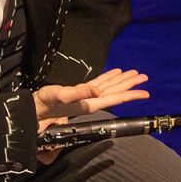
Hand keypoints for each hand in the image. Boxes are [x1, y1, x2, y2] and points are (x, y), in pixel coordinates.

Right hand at [33, 68, 150, 164]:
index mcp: (91, 102)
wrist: (35, 108)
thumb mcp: (63, 96)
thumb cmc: (47, 103)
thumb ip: (80, 94)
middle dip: (130, 85)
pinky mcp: (79, 91)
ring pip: (109, 86)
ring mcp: (86, 96)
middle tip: (144, 77)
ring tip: (134, 73)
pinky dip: (107, 77)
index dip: (131, 95)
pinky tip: (115, 72)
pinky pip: (98, 83)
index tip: (146, 93)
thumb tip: (97, 92)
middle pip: (116, 91)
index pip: (116, 98)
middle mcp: (92, 100)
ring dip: (121, 80)